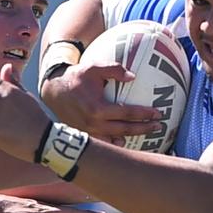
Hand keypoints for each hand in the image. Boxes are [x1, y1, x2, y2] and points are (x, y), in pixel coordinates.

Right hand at [41, 63, 161, 144]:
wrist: (54, 92)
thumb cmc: (76, 77)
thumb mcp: (94, 68)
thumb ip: (114, 69)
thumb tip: (133, 77)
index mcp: (98, 109)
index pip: (127, 113)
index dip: (144, 114)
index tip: (158, 113)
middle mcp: (94, 124)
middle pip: (125, 130)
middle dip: (144, 129)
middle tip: (159, 127)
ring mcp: (88, 132)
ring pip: (115, 140)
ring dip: (132, 138)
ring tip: (147, 136)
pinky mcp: (84, 135)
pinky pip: (104, 143)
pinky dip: (116, 144)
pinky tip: (125, 142)